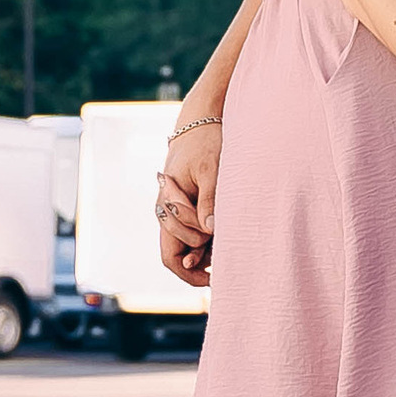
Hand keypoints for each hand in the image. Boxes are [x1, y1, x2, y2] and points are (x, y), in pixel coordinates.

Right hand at [154, 119, 220, 286]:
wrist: (200, 119)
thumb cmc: (206, 141)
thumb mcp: (211, 170)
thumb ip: (210, 201)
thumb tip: (212, 232)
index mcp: (167, 204)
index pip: (170, 256)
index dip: (189, 272)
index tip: (215, 277)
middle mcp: (166, 210)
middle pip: (178, 254)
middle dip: (201, 259)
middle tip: (228, 254)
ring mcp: (174, 208)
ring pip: (185, 244)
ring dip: (204, 250)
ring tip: (229, 244)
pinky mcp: (185, 203)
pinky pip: (191, 230)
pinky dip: (206, 238)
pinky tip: (223, 235)